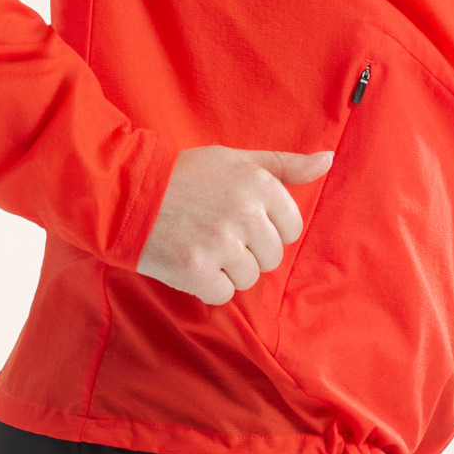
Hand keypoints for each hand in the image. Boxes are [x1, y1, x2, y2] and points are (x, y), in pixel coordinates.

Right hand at [137, 146, 334, 304]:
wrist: (125, 193)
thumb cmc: (184, 176)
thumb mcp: (236, 159)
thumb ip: (285, 165)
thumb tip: (327, 160)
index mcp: (259, 184)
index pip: (291, 228)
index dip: (267, 229)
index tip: (240, 220)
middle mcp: (245, 213)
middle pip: (271, 257)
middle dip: (247, 250)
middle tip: (214, 231)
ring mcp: (220, 243)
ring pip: (248, 278)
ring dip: (226, 269)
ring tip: (199, 244)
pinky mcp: (196, 270)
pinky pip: (222, 294)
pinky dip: (205, 285)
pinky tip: (188, 261)